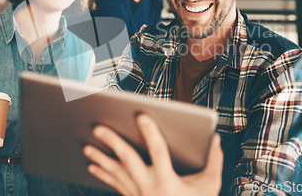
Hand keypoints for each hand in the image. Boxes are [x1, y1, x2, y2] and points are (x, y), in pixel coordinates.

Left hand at [83, 113, 222, 195]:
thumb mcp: (210, 186)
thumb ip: (214, 161)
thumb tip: (215, 139)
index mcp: (168, 182)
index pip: (158, 151)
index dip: (150, 132)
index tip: (140, 114)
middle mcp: (149, 188)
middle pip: (127, 160)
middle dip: (112, 142)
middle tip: (98, 127)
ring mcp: (137, 195)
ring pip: (116, 174)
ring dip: (100, 159)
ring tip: (87, 147)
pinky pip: (114, 185)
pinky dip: (103, 175)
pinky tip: (92, 166)